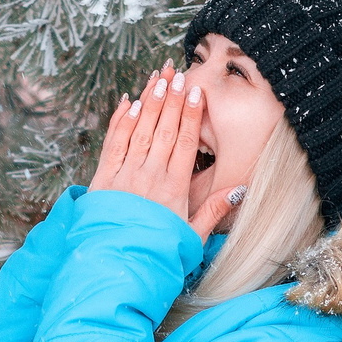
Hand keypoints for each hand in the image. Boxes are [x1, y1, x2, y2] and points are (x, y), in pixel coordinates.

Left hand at [89, 64, 247, 241]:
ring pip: (138, 130)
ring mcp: (123, 175)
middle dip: (171, 99)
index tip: (196, 92)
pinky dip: (119, 121)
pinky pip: (112, 143)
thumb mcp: (192, 236)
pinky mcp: (102, 178)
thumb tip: (239, 189)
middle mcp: (148, 176)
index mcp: (173, 188)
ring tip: (158, 78)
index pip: (183, 142)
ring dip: (148, 102)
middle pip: (162, 129)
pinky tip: (127, 102)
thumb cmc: (157, 253)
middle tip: (177, 73)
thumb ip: (213, 211)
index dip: (190, 115)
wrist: (117, 267)